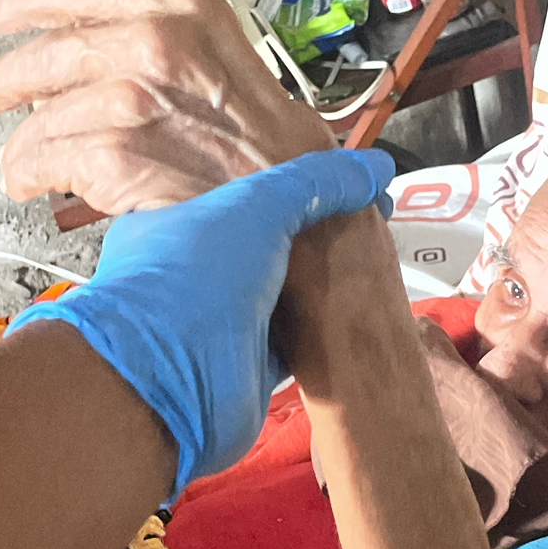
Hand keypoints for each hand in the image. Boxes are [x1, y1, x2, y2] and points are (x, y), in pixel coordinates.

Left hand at [0, 0, 330, 210]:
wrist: (303, 210)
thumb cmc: (277, 152)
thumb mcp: (227, 62)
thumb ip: (162, 45)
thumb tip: (91, 55)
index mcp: (186, 8)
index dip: (30, 1)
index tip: (1, 12)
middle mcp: (157, 41)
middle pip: (50, 51)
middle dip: (10, 78)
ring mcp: (134, 97)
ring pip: (42, 115)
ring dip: (26, 144)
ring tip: (23, 162)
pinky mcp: (116, 153)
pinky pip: (45, 160)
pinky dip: (31, 174)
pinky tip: (33, 182)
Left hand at [5, 149, 395, 497]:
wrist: (174, 381)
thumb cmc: (192, 278)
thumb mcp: (257, 205)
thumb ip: (316, 182)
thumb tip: (375, 167)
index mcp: (172, 222)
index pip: (230, 191)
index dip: (279, 182)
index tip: (325, 177)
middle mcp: (191, 273)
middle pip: (262, 243)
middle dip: (306, 232)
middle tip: (356, 215)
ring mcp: (217, 321)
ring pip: (280, 292)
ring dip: (318, 281)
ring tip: (366, 253)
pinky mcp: (247, 364)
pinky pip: (294, 339)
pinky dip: (323, 327)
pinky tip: (357, 306)